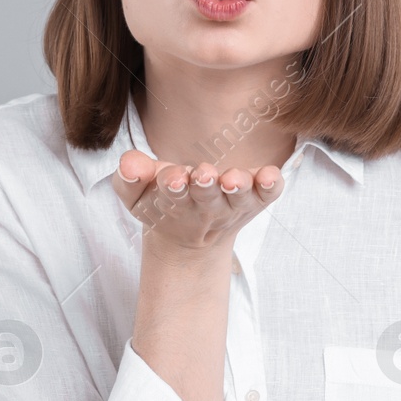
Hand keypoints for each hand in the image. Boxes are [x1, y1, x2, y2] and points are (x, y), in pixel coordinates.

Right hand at [110, 150, 284, 254]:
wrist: (192, 237)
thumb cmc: (162, 204)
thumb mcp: (136, 196)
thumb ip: (129, 178)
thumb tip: (129, 163)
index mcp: (176, 202)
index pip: (174, 194)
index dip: (174, 185)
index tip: (174, 178)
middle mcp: (209, 206)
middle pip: (208, 197)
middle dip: (206, 186)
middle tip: (203, 175)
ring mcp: (235, 203)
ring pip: (240, 197)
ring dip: (239, 187)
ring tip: (234, 179)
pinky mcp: (257, 198)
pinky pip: (269, 194)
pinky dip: (271, 185)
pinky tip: (271, 174)